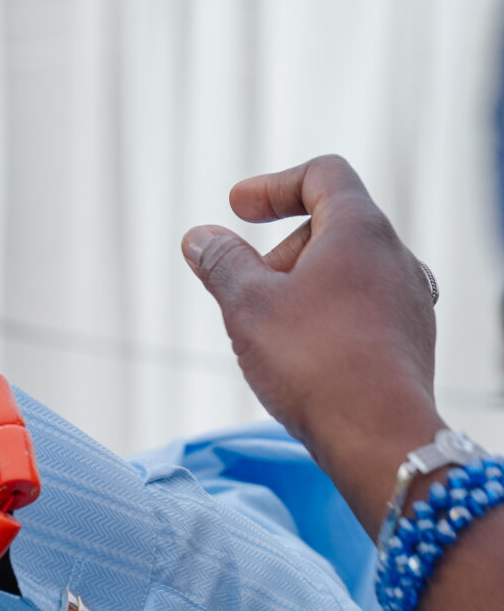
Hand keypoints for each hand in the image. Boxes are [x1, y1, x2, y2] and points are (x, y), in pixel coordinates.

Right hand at [182, 155, 441, 530]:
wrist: (378, 436)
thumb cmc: (314, 363)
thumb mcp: (249, 307)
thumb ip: (222, 264)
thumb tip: (199, 237)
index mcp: (360, 228)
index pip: (322, 174)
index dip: (273, 185)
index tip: (235, 207)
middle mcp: (396, 255)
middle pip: (332, 228)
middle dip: (280, 251)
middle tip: (244, 294)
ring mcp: (409, 300)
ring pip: (348, 275)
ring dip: (302, 290)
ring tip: (269, 334)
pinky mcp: (410, 342)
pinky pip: (363, 313)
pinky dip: (327, 320)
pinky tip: (304, 363)